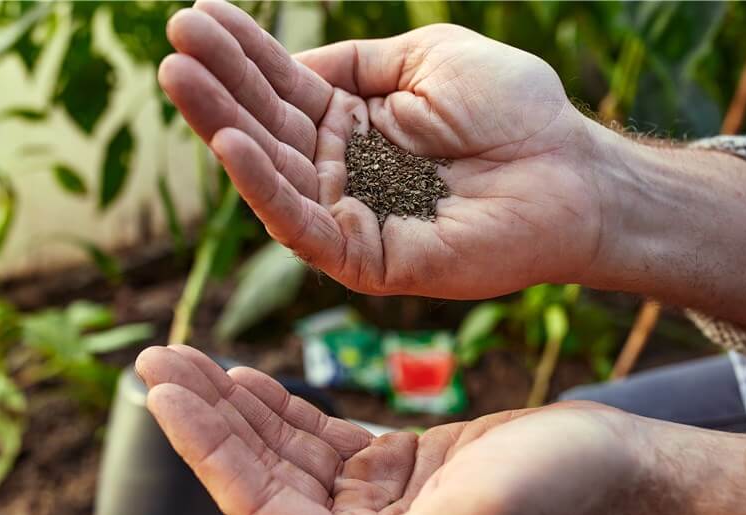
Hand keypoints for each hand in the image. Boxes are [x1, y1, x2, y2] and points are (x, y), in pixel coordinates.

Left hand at [136, 345, 642, 514]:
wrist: (622, 475)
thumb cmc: (560, 501)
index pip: (260, 509)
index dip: (206, 449)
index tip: (162, 390)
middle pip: (260, 479)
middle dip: (207, 420)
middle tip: (158, 359)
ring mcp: (377, 510)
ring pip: (284, 456)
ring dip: (237, 409)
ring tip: (190, 360)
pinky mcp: (397, 472)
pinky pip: (320, 440)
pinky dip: (282, 411)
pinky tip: (250, 381)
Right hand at [158, 1, 602, 298]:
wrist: (571, 170)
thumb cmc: (514, 110)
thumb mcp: (429, 57)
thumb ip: (360, 61)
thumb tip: (297, 63)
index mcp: (357, 122)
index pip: (286, 86)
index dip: (243, 53)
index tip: (196, 16)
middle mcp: (343, 170)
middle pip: (268, 126)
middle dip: (220, 85)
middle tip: (174, 46)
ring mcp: (350, 216)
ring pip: (272, 174)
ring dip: (224, 127)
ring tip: (181, 77)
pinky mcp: (365, 259)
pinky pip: (305, 227)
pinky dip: (266, 189)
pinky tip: (233, 146)